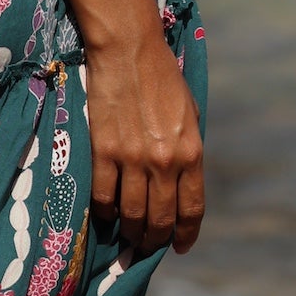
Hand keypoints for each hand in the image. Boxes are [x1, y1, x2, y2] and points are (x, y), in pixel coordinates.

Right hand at [83, 16, 204, 258]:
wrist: (129, 50)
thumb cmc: (163, 78)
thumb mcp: (190, 115)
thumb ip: (188, 152)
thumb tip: (181, 184)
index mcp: (191, 153)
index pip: (192, 208)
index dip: (186, 233)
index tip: (180, 246)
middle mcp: (164, 161)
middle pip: (160, 218)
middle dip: (155, 239)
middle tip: (148, 246)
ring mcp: (132, 158)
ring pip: (131, 213)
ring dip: (131, 231)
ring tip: (128, 236)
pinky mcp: (103, 150)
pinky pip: (103, 195)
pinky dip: (106, 211)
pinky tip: (108, 213)